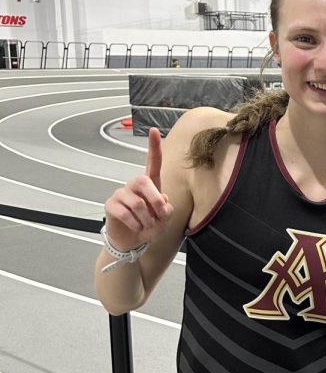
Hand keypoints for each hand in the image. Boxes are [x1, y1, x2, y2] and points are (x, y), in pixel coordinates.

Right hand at [103, 128, 172, 250]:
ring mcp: (121, 193)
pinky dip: (136, 225)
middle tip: (160, 215)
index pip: (152, 163)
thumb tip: (161, 200)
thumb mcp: (165, 219)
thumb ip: (167, 208)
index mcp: (150, 184)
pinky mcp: (111, 205)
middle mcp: (134, 185)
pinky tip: (137, 228)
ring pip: (136, 203)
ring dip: (147, 220)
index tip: (154, 130)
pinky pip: (125, 213)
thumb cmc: (149, 226)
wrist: (132, 241)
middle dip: (154, 199)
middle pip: (143, 180)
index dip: (154, 147)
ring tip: (147, 227)